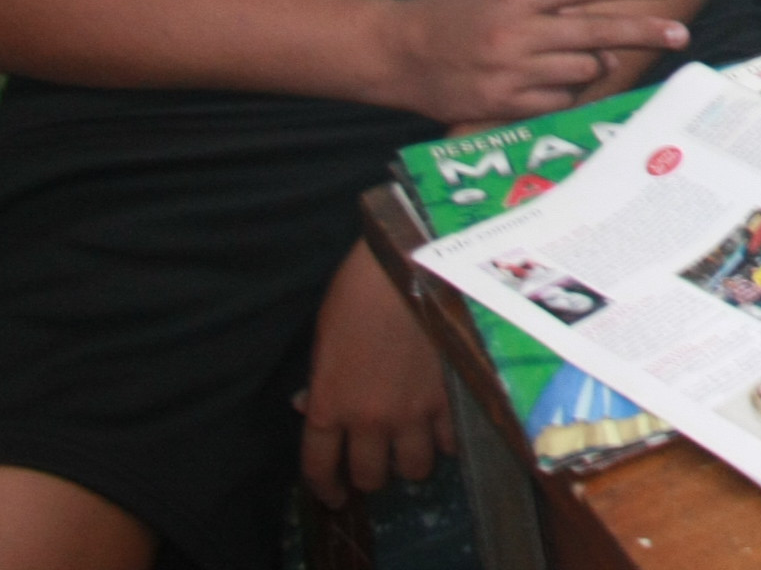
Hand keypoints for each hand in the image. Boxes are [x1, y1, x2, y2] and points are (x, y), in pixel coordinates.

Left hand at [298, 244, 452, 506]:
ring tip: (414, 444)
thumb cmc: (359, 294)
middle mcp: (369, 419)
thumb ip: (320, 382)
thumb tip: (308, 408)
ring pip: (413, 468)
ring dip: (410, 460)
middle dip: (370, 473)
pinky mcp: (452, 398)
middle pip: (370, 476)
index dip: (326, 488)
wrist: (413, 265)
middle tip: (378, 459)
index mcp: (330, 404)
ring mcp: (414, 412)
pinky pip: (452, 442)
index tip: (335, 495)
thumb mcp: (324, 337)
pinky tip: (446, 427)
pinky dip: (448, 441)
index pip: (319, 467)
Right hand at [377, 0, 687, 123]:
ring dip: (595, 64)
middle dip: (644, 32)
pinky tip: (559, 84)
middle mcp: (519, 31)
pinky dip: (565, 92)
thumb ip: (545, 4)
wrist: (394, 51)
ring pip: (581, 69)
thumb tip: (598, 23)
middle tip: (679, 33)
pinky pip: (556, 101)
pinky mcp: (501, 103)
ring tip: (594, 59)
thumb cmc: (450, 15)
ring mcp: (511, 70)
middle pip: (597, 30)